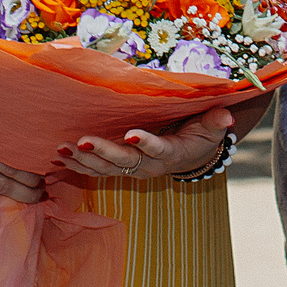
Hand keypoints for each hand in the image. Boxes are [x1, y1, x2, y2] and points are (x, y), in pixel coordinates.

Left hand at [59, 107, 234, 181]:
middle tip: (83, 142)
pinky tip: (60, 156)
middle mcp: (148, 166)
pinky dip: (78, 164)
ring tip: (63, 149)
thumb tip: (225, 116)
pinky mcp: (119, 168)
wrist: (190, 157)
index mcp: (170, 153)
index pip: (158, 149)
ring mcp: (131, 169)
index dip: (145, 143)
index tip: (131, 134)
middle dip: (103, 153)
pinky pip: (96, 170)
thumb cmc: (200, 135)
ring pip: (105, 170)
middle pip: (124, 162)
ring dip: (83, 161)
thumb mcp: (212, 128)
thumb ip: (216, 121)